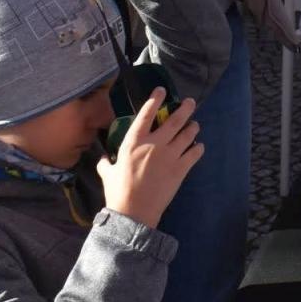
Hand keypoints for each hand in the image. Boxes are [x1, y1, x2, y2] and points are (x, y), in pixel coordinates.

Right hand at [98, 90, 202, 229]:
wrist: (134, 212)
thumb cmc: (118, 191)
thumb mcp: (106, 173)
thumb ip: (104, 163)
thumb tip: (101, 158)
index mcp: (134, 142)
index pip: (146, 114)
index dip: (155, 99)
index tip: (162, 90)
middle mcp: (154, 144)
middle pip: (175, 120)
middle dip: (186, 108)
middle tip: (191, 102)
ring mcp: (170, 155)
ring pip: (188, 134)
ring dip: (193, 128)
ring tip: (195, 125)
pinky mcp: (181, 168)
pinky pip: (195, 153)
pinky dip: (198, 148)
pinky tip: (199, 147)